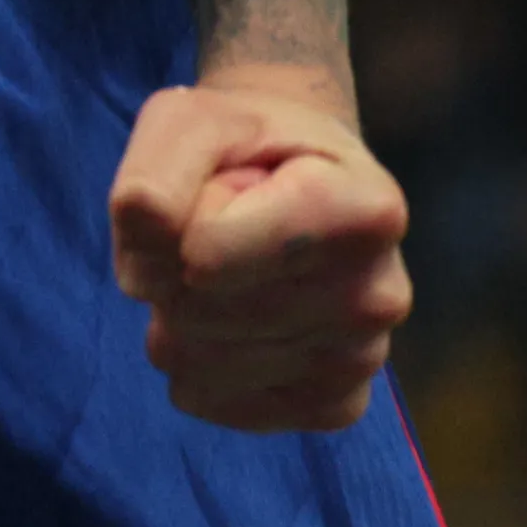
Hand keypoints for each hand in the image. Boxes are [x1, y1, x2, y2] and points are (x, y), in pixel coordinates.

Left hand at [109, 76, 410, 432]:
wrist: (295, 177)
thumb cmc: (245, 146)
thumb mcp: (192, 120)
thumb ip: (158, 169)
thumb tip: (147, 228)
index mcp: (364, 208)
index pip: (206, 252)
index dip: (176, 218)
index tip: (212, 188)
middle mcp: (380, 294)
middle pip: (199, 311)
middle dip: (171, 266)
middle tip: (212, 228)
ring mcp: (361, 360)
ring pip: (197, 362)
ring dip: (175, 314)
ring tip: (222, 270)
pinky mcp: (333, 406)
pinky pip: (211, 401)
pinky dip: (193, 363)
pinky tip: (227, 319)